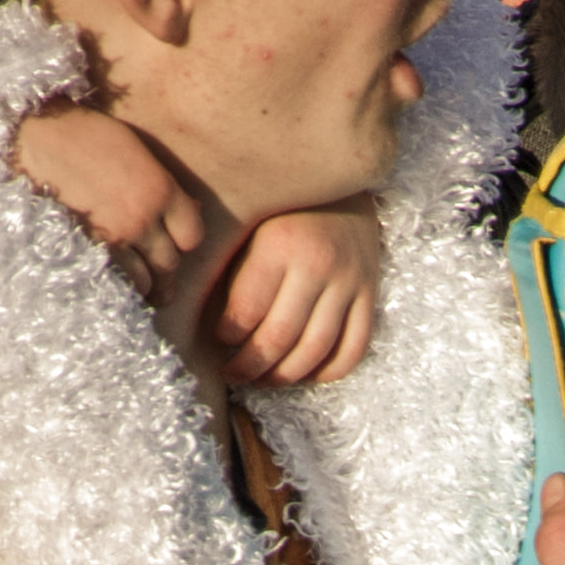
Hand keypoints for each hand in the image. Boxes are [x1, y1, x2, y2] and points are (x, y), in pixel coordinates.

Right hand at [13, 101, 202, 303]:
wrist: (31, 132)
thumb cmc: (82, 132)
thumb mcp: (134, 149)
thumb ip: (160, 184)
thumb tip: (188, 208)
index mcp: (160, 189)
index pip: (192, 236)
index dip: (184, 241)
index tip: (174, 243)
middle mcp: (142, 217)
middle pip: (170, 263)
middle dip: (165, 271)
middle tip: (161, 280)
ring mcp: (113, 236)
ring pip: (145, 280)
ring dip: (144, 285)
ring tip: (141, 289)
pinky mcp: (84, 247)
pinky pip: (113, 281)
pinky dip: (117, 286)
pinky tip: (115, 286)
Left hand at [218, 197, 384, 386]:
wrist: (343, 185)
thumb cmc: (281, 207)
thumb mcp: (250, 223)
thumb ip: (228, 265)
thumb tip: (193, 313)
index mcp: (280, 244)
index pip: (247, 311)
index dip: (228, 336)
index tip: (218, 341)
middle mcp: (318, 265)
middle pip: (280, 337)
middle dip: (250, 366)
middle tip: (232, 374)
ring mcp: (350, 282)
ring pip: (316, 351)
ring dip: (285, 376)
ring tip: (263, 379)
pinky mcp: (371, 294)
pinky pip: (353, 349)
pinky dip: (328, 372)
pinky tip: (305, 374)